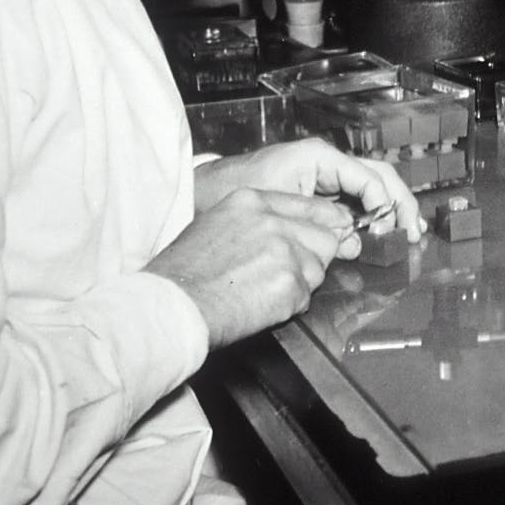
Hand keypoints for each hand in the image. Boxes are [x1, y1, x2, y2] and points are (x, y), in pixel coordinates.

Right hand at [145, 188, 359, 348]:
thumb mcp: (217, 223)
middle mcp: (273, 220)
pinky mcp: (290, 281)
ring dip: (300, 283)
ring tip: (264, 290)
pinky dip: (291, 305)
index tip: (330, 233)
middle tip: (284, 274)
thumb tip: (289, 232)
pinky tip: (262, 304)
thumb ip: (257, 221)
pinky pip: (308, 295)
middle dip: (313, 257)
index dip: (323, 224)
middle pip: (325, 236)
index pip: (311, 206)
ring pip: (319, 267)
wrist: (173, 304)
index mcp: (252, 200)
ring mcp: (284, 250)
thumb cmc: (184, 271)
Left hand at [194, 137, 422, 239]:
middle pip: (379, 177)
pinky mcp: (319, 192)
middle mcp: (327, 163)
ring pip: (372, 187)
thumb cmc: (237, 190)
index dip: (383, 204)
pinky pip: (355, 200)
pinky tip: (383, 232)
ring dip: (393, 208)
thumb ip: (322, 222)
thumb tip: (356, 241)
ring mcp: (325, 176)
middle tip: (413, 232)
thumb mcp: (282, 205)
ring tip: (409, 231)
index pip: (368, 177)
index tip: (386, 229)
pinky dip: (372, 214)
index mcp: (320, 157)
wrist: (205, 193)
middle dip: (400, 203)